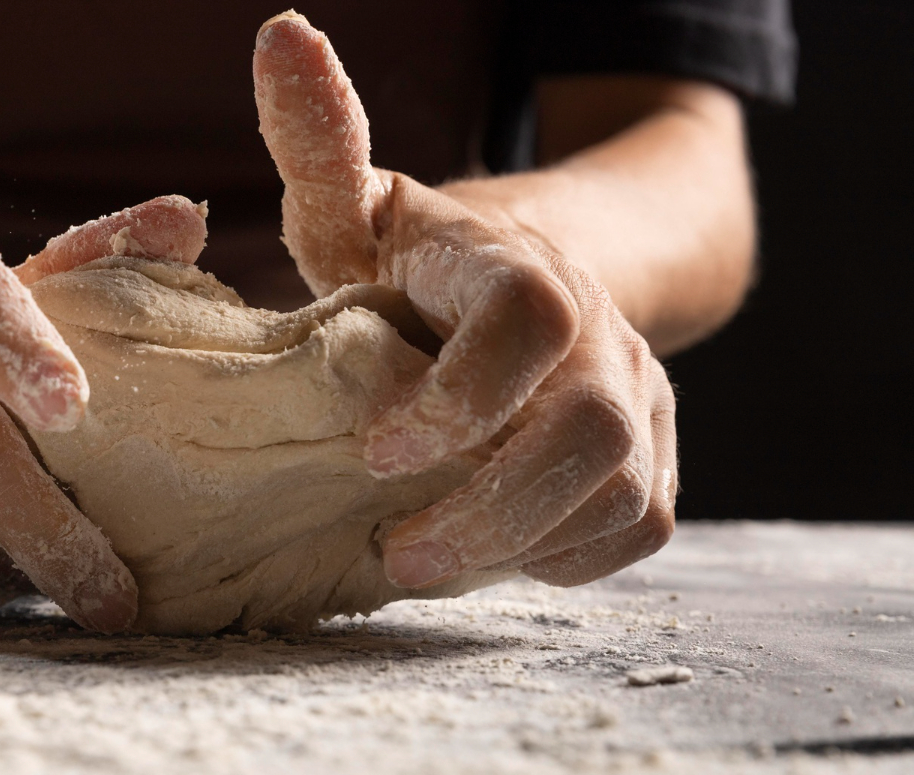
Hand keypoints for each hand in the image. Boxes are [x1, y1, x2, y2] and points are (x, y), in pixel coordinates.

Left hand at [254, 13, 676, 588]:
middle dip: (489, 507)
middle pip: (589, 429)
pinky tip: (499, 554)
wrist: (527, 287)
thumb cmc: (417, 260)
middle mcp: (596, 326)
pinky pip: (642, 525)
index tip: (374, 449)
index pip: (528, 317)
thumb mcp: (360, 206)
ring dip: (520, 544)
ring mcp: (638, 391)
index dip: (458, 393)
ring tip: (423, 562)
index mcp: (516, 265)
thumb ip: (322, 145)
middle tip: (398, 552)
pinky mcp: (655, 450)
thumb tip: (279, 34)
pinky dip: (571, 557)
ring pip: (622, 491)